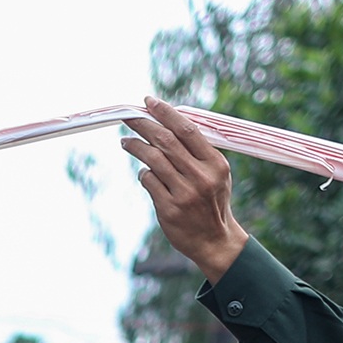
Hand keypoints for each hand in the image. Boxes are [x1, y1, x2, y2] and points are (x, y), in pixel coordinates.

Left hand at [122, 95, 251, 285]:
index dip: (166, 113)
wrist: (215, 241)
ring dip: (136, 146)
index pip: (187, 130)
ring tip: (125, 142)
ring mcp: (184, 194)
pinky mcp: (169, 209)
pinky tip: (143, 172)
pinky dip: (143, 173)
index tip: (149, 101)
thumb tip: (168, 123)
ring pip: (153, 159)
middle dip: (143, 124)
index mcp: (215, 164)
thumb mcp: (217, 174)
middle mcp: (200, 177)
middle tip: (128, 117)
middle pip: (165, 141)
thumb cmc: (212, 201)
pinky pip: (148, 181)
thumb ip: (198, 152)